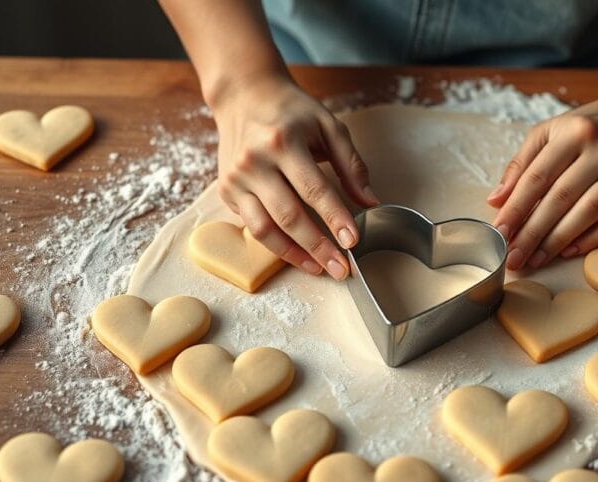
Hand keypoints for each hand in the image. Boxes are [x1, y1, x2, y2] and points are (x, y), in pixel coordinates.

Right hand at [214, 75, 378, 278]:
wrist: (244, 96)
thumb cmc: (291, 111)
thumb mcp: (328, 125)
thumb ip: (351, 164)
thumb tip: (370, 202)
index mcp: (283, 141)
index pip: (314, 189)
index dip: (335, 218)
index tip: (353, 241)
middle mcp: (254, 161)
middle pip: (289, 215)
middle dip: (318, 246)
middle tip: (341, 268)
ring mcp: (236, 179)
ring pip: (265, 229)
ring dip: (295, 255)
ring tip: (320, 269)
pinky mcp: (227, 191)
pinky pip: (252, 227)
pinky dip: (276, 246)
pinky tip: (299, 255)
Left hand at [487, 88, 597, 269]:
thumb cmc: (597, 124)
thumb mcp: (556, 129)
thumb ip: (524, 162)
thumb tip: (496, 200)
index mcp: (574, 131)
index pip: (537, 176)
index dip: (515, 209)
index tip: (499, 234)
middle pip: (560, 198)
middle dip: (532, 232)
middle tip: (514, 257)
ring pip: (588, 211)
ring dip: (559, 240)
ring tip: (537, 259)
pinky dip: (592, 238)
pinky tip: (570, 251)